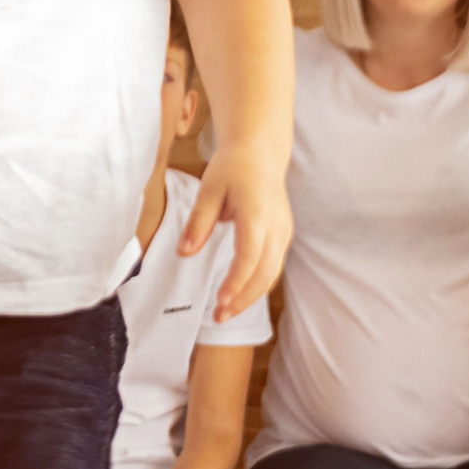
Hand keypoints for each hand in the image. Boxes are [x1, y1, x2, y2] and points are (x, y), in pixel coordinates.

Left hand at [183, 143, 290, 321]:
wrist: (260, 152)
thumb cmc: (232, 168)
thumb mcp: (208, 189)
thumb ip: (197, 223)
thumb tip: (184, 253)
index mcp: (257, 213)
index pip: (250, 256)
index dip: (236, 282)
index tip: (220, 301)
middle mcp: (276, 226)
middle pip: (265, 272)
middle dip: (243, 299)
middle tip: (219, 316)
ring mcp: (284, 231)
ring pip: (272, 273)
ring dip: (251, 296)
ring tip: (226, 312)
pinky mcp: (283, 235)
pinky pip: (274, 266)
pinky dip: (258, 284)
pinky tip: (239, 295)